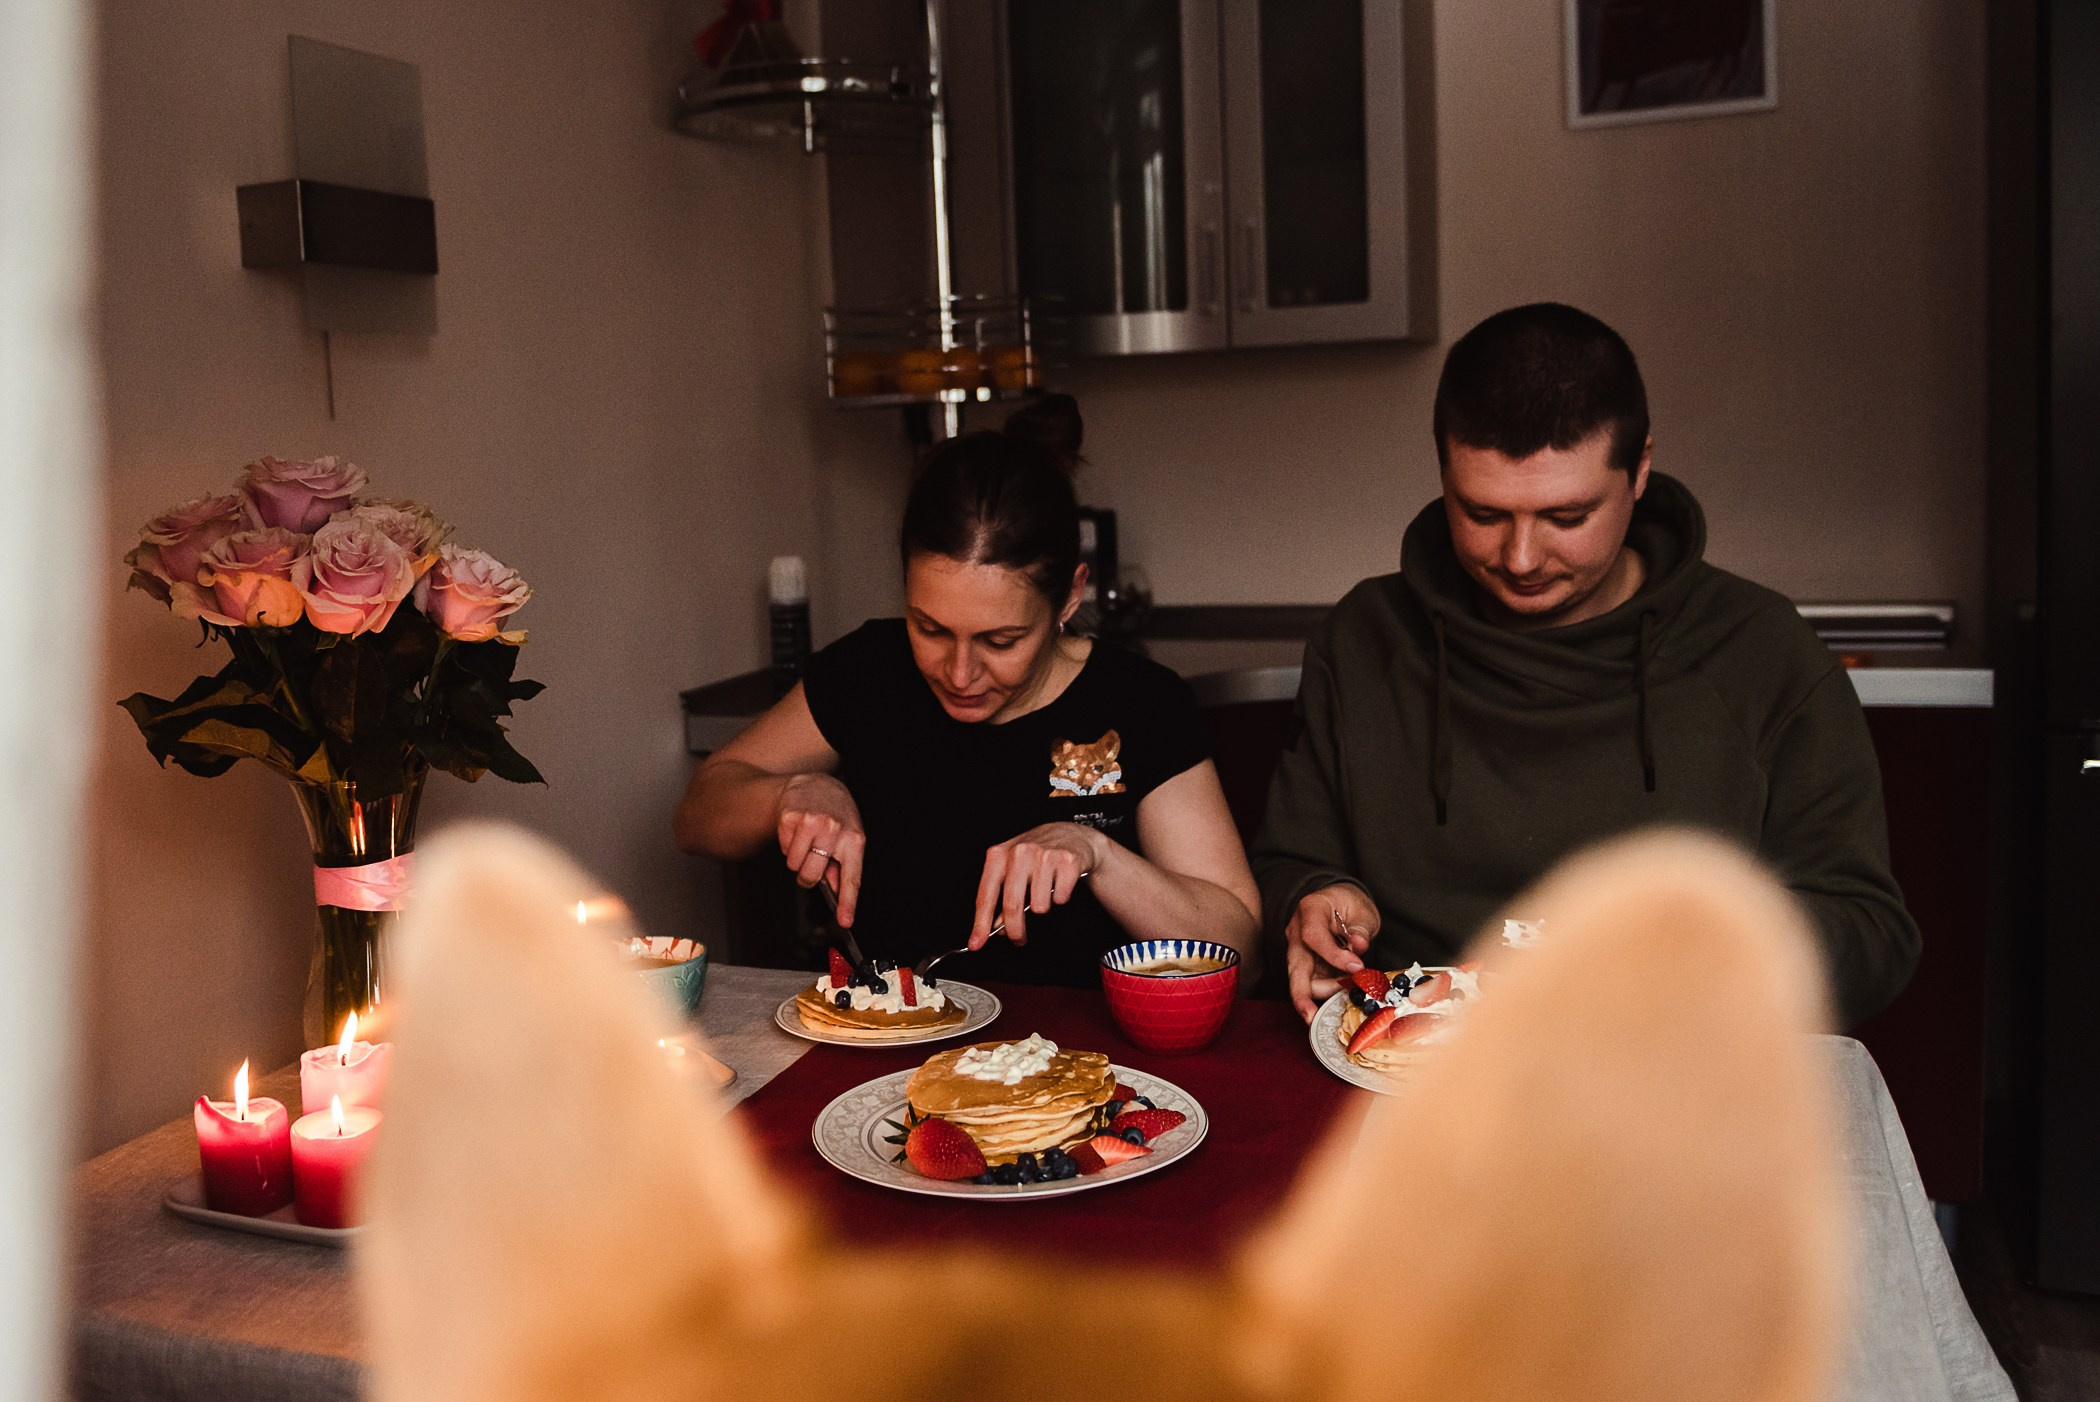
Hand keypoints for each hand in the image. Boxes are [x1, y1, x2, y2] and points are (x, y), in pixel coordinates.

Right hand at [775, 774, 864, 924]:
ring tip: (806, 840)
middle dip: (807, 876)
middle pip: (812, 876)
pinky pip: (784, 850)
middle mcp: (834, 829)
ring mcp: (811, 822)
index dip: (848, 902)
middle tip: (810, 863)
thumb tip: (839, 892)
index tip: (845, 921)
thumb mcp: (848, 835)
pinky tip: (796, 831)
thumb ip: (843, 864)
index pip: (852, 876)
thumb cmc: (834, 814)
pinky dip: (787, 845)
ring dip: (797, 858)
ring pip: (794, 865)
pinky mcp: (790, 817)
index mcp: (854, 837)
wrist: (813, 784)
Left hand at [971, 823, 1109, 948]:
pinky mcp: (1067, 861)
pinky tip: (1060, 883)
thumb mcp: (1012, 870)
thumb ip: (1000, 897)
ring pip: (1039, 906)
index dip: (980, 924)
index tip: (977, 943)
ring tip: (1045, 893)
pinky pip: (1060, 898)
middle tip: (1018, 939)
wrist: (1070, 835)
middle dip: (1015, 930)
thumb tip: (994, 928)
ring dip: (1043, 907)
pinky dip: (1061, 897)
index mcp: (999, 854)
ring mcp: (1044, 855)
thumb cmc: (1035, 854)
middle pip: (1012, 905)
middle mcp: (1020, 852)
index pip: (986, 895)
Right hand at [1285, 883, 1380, 1022]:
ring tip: (1351, 983)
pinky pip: (1312, 984)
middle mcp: (1296, 932)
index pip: (1312, 936)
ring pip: (1301, 981)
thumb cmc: (1349, 904)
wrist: (1339, 904)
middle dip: (1301, 995)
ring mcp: (1298, 950)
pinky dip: (1328, 991)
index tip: (1357, 967)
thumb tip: (1359, 946)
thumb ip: (1360, 929)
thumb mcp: (1361, 911)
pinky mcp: (1304, 966)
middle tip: (1312, 1016)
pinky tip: (1344, 987)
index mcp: (1309, 910)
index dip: (1333, 956)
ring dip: (1326, 990)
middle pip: (1295, 967)